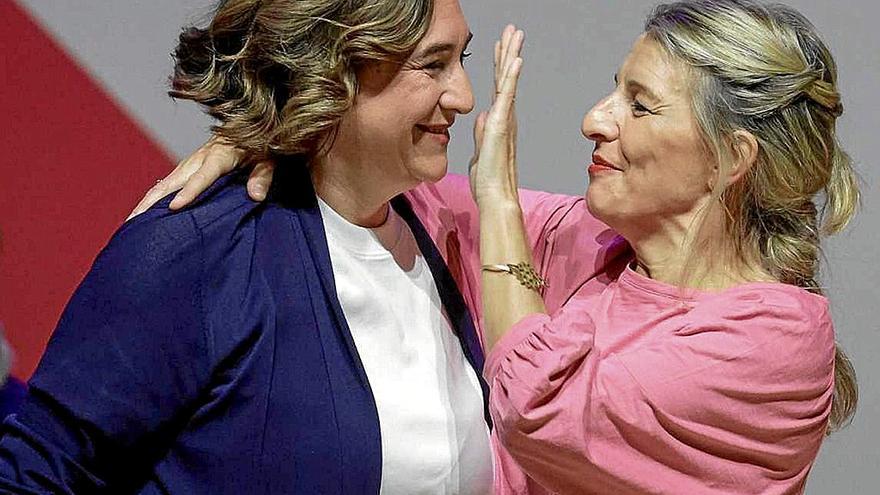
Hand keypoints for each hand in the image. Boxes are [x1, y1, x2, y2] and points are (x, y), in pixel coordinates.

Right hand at [126, 137, 275, 219]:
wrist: (248, 122)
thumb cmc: (260, 143)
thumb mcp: (269, 158)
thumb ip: (263, 175)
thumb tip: (255, 196)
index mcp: (219, 155)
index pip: (202, 176)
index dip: (189, 192)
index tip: (175, 207)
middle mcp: (199, 158)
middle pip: (172, 182)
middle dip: (153, 201)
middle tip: (136, 221)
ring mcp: (190, 163)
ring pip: (164, 184)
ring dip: (147, 201)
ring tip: (131, 222)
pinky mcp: (187, 167)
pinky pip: (167, 184)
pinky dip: (153, 197)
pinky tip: (143, 212)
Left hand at [469, 25, 523, 206]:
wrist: (494, 197)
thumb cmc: (488, 181)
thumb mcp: (480, 152)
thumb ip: (481, 134)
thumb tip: (482, 117)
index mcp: (498, 122)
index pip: (497, 88)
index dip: (499, 66)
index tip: (500, 46)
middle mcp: (505, 117)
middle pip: (505, 78)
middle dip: (508, 52)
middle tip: (512, 30)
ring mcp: (505, 119)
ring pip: (507, 81)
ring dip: (511, 56)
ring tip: (515, 34)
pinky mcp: (501, 125)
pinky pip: (507, 96)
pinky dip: (511, 77)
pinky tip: (516, 59)